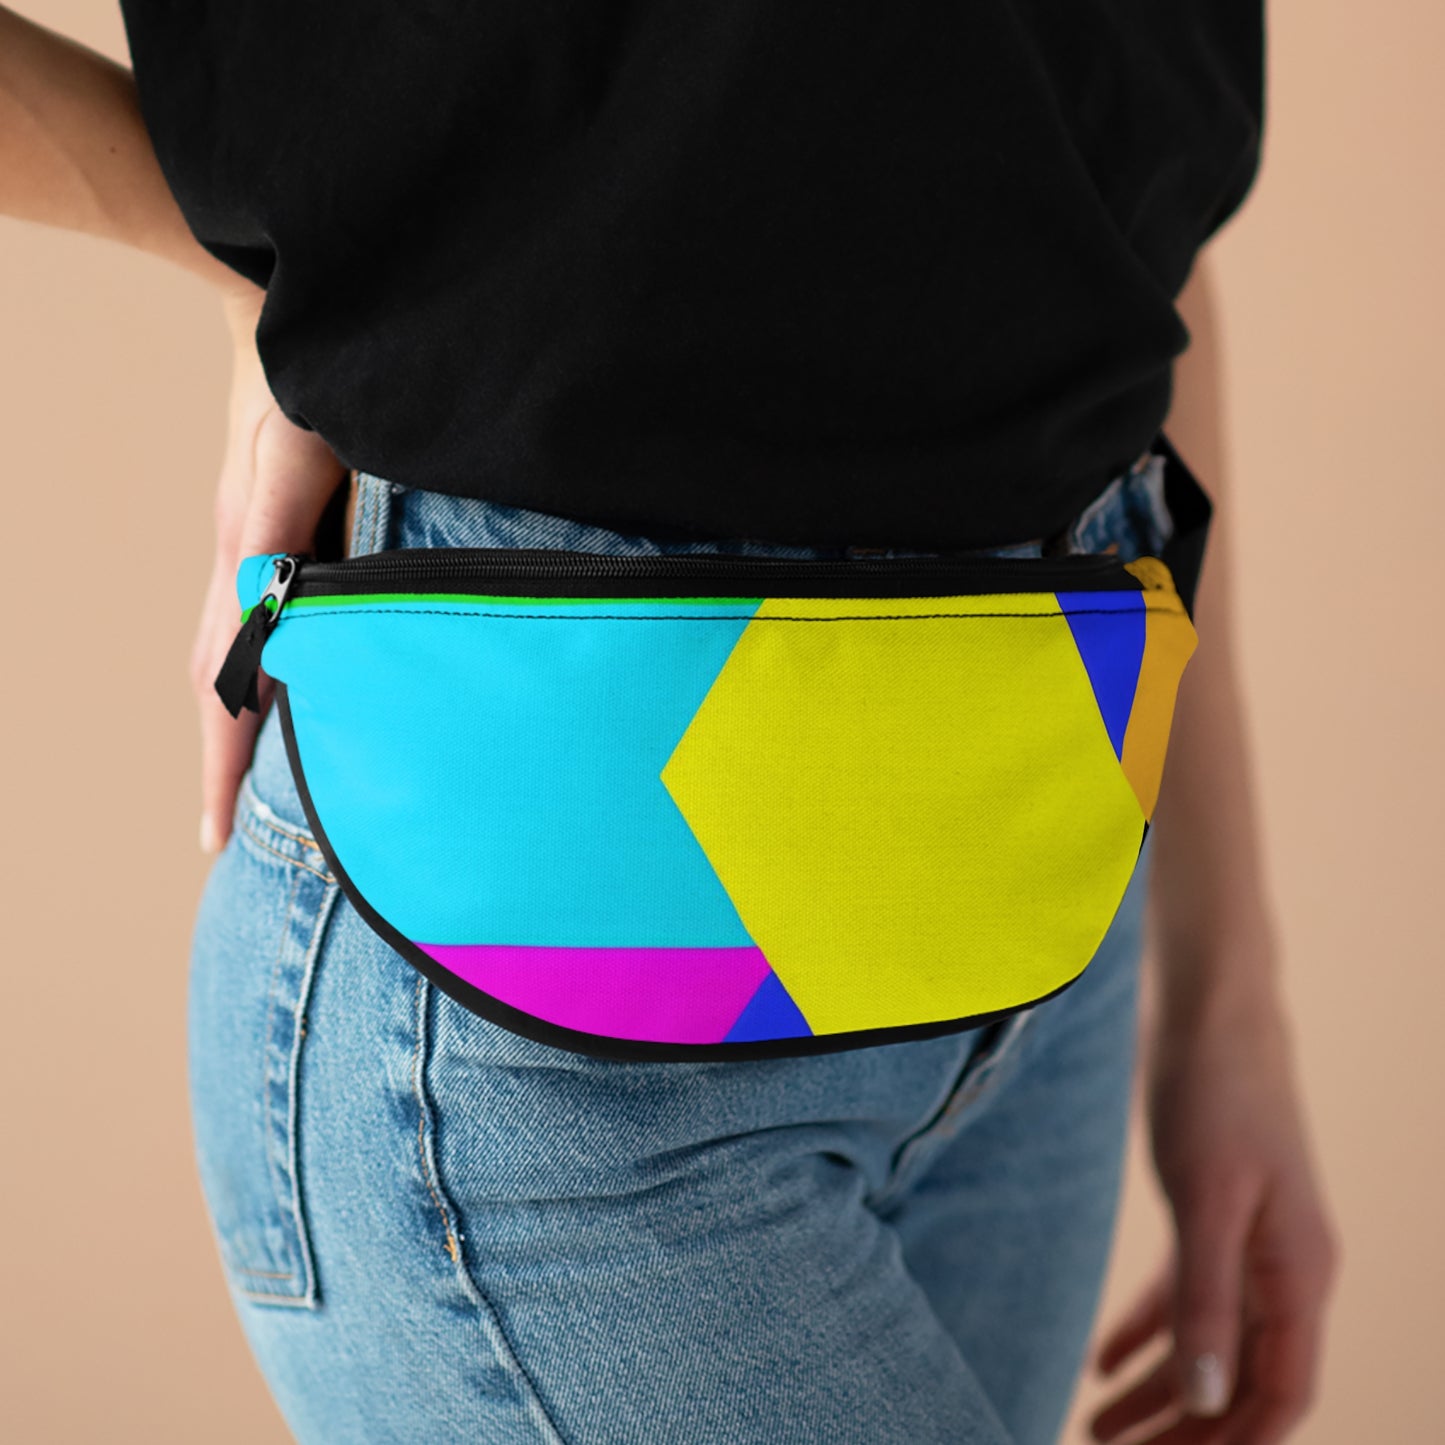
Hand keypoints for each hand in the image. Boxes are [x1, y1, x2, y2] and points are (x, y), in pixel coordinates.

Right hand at [190, 286, 346, 852]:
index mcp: (247, 554)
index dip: (223, 760)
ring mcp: (252, 544)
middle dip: (219, 761)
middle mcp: (241, 558)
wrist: (279, 302)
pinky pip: (250, 617)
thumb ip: (278, 529)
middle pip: (215, 681)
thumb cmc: (300, 369)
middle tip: (222, 837)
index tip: (215, 836)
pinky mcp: (273, 527)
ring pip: (228, 653)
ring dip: (233, 722)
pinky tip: (280, 690)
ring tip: (245, 786)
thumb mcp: (295, 447)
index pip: (223, 680)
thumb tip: (263, 618)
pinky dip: (252, 671)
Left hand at [1088, 973, 1339, 1443]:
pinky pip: (1184, 1295)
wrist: (1212, 1009)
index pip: (1281, 1393)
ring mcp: (1249, 1240)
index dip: (1232, 1444)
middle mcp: (1282, 1267)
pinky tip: (1101, 1362)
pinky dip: (1147, 1332)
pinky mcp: (1212, 1212)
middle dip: (1183, 1430)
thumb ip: (1207, 1297)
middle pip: (1239, 1379)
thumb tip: (1209, 1401)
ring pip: (1208, 1342)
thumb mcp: (1207, 1197)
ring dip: (1156, 1392)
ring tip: (1093, 1428)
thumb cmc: (1216, 1092)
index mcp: (1300, 1273)